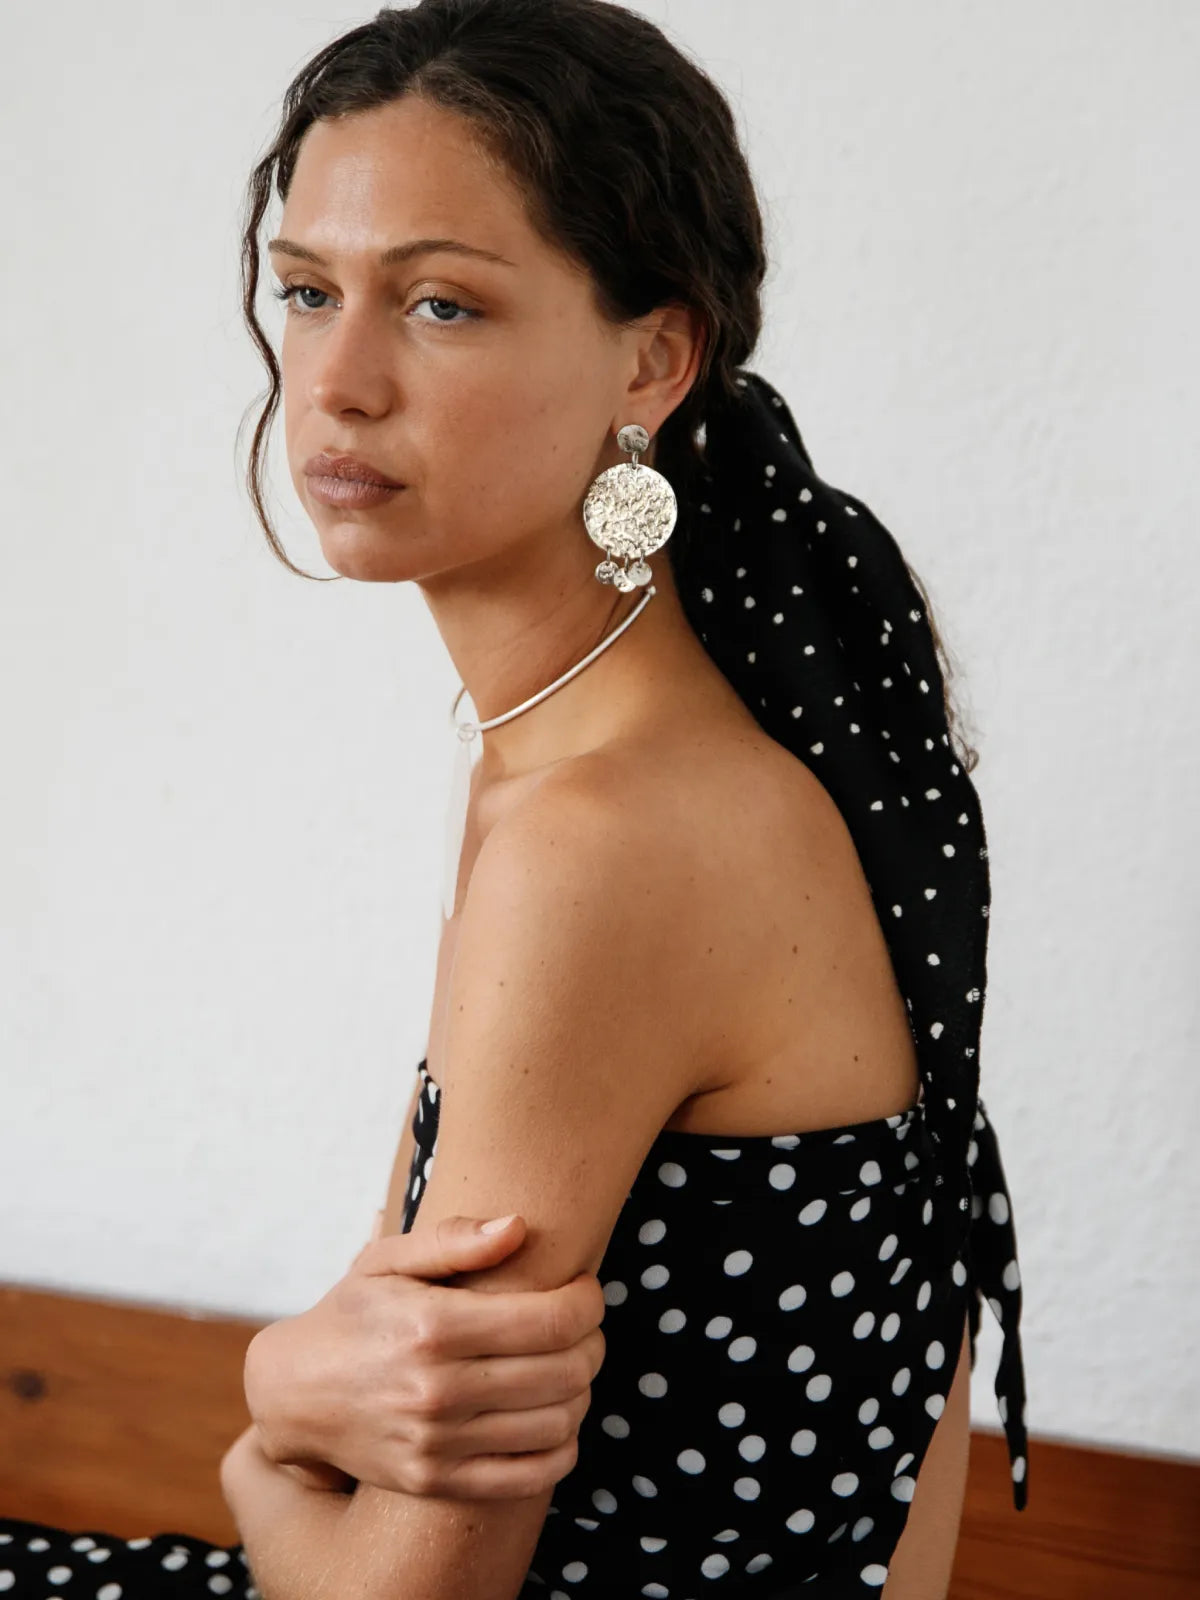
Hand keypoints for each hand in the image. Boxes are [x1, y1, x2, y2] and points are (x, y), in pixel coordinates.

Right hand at [243, 1212, 606, 1499]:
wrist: (293, 1394)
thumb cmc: (351, 1314)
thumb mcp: (386, 1261)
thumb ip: (453, 1239)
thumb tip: (517, 1227)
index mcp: (432, 1326)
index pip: (550, 1321)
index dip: (587, 1303)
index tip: (585, 1290)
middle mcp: (437, 1390)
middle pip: (565, 1372)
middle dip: (592, 1342)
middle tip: (583, 1325)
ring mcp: (437, 1444)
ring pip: (557, 1423)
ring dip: (582, 1390)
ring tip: (568, 1365)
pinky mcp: (437, 1482)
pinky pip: (530, 1476)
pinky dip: (562, 1447)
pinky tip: (554, 1416)